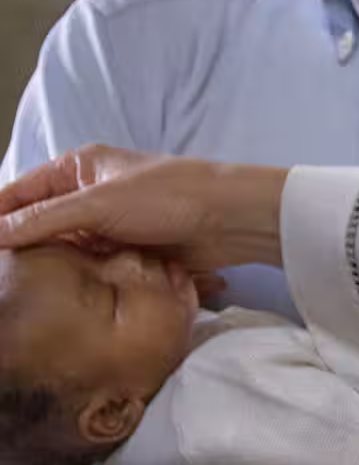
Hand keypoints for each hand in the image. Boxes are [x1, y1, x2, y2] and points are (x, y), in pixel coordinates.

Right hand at [0, 145, 286, 271]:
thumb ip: (43, 220)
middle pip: (39, 221)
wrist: (230, 221)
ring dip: (46, 265)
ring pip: (63, 248)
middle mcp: (90, 193)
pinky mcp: (126, 250)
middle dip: (16, 245)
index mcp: (79, 168)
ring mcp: (108, 224)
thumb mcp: (98, 205)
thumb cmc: (170, 197)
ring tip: (14, 290)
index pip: (20, 192)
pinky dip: (73, 277)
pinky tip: (55, 296)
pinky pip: (88, 266)